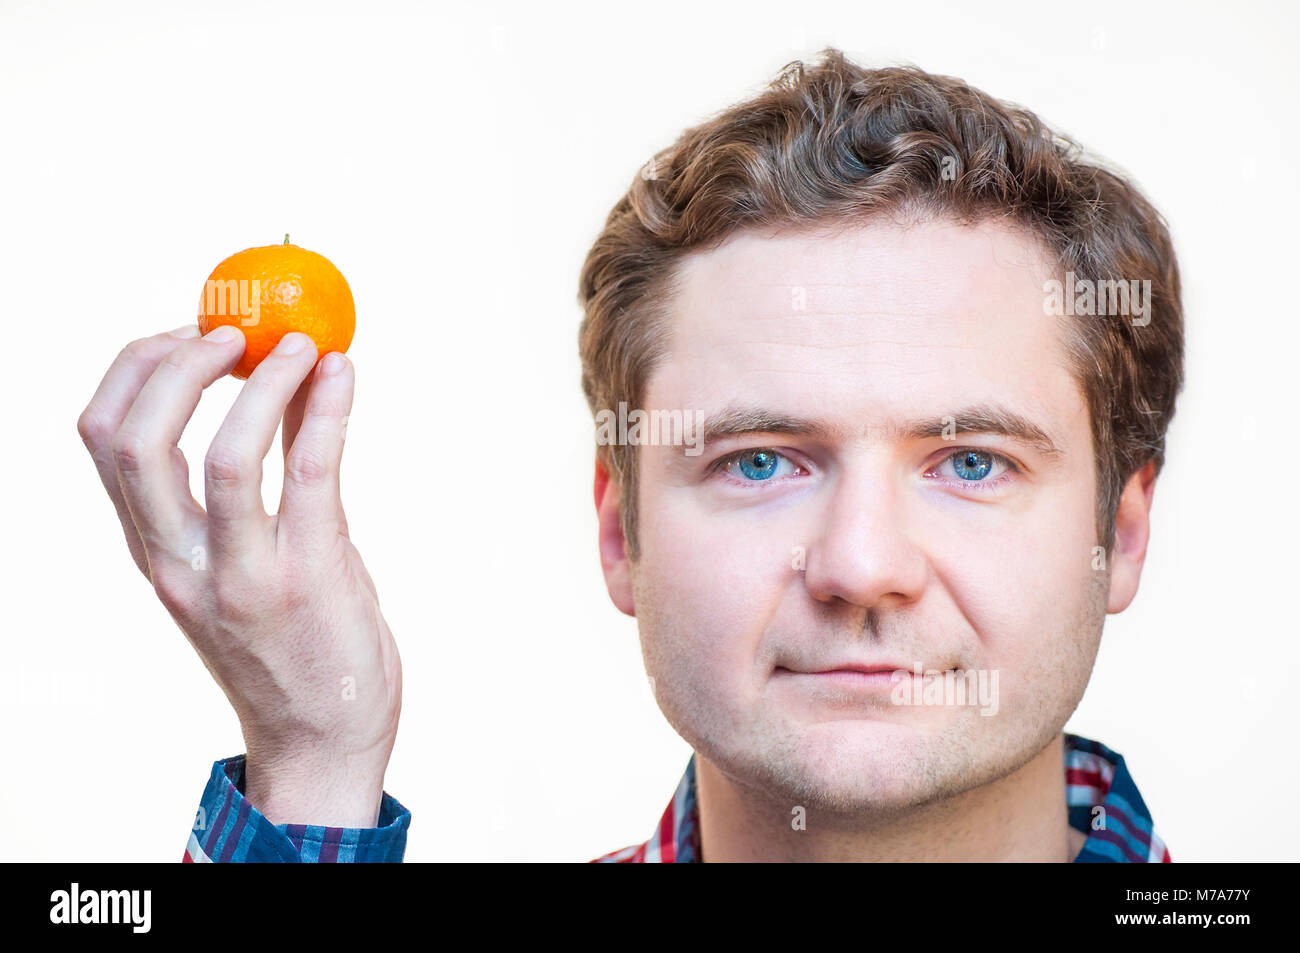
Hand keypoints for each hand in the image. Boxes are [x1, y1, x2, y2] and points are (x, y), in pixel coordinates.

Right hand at [77, 324, 400, 826]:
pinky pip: (308, 476)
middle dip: (175, 364)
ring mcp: (240, 574)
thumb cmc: (291, 640)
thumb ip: (257, 473)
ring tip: (298, 344)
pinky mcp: (306, 578)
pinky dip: (325, 412)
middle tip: (234, 330)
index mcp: (156, 549)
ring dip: (259, 382)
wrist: (324, 739)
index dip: (137, 367)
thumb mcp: (248, 556)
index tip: (187, 331)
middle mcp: (181, 561)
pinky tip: (343, 374)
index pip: (106, 439)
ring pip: (221, 455)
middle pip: (134, 440)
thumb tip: (286, 381)